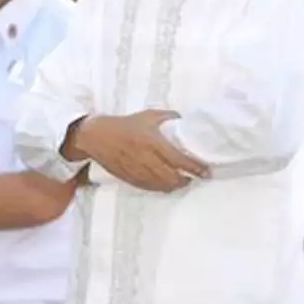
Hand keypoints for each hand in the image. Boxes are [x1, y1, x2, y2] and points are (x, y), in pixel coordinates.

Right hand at [74, 111, 208, 192]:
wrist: (96, 137)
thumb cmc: (124, 124)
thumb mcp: (147, 116)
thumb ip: (168, 118)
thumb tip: (185, 121)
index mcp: (152, 142)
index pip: (179, 160)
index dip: (195, 168)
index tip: (206, 171)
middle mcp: (146, 159)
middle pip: (173, 177)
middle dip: (187, 179)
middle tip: (196, 176)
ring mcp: (137, 171)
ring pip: (162, 185)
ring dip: (176, 185)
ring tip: (183, 180)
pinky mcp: (130, 178)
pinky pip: (150, 188)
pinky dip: (162, 188)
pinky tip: (167, 184)